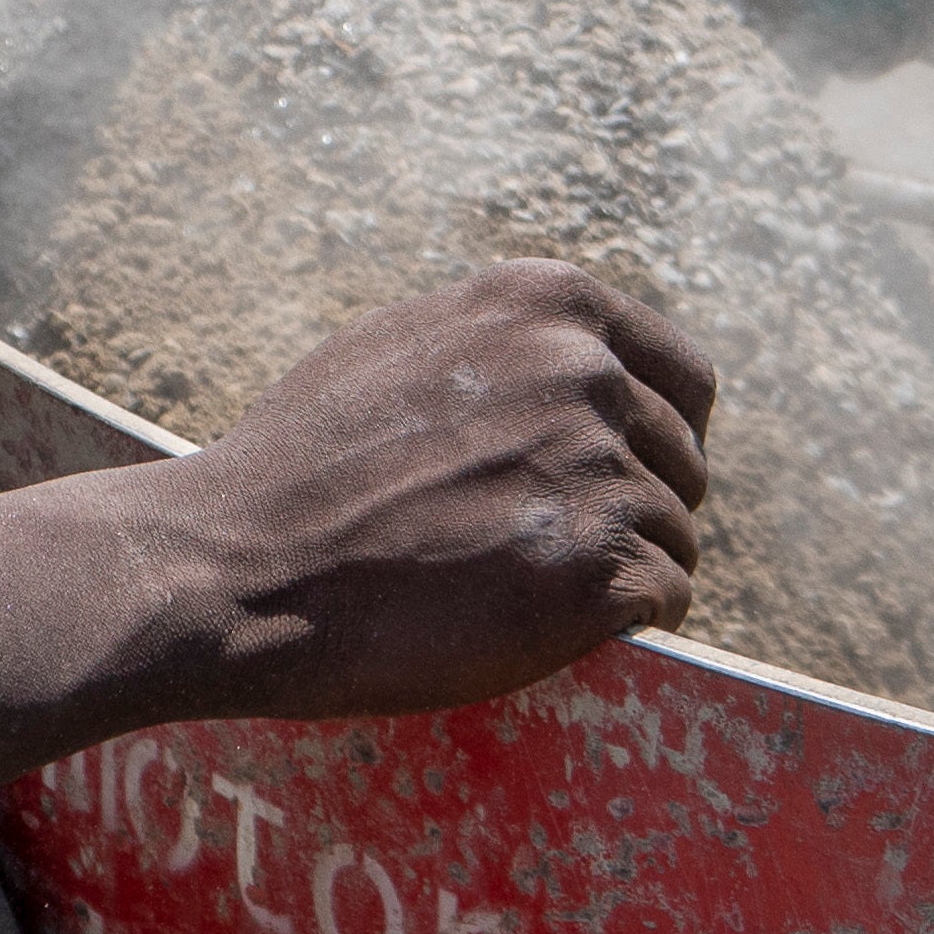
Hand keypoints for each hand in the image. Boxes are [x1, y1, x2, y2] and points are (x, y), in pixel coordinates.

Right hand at [137, 263, 716, 723]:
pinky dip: (624, 624)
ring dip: (621, 570)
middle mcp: (588, 374)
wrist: (247, 562)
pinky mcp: (599, 568)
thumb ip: (510, 344)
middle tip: (552, 549)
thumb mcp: (409, 343)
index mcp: (551, 306)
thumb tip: (585, 365)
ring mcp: (598, 469)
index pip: (686, 378)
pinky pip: (666, 598)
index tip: (627, 476)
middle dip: (635, 507)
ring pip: (674, 534)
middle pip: (682, 461)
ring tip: (527, 590)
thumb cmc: (309, 462)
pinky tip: (551, 627)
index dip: (662, 437)